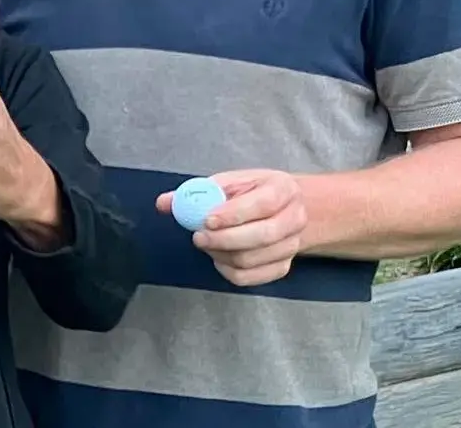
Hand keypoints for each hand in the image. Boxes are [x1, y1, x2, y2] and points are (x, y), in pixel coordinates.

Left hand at [157, 168, 308, 285]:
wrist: (286, 209)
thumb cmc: (253, 192)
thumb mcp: (230, 182)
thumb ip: (198, 191)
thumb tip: (165, 203)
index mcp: (283, 189)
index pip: (262, 204)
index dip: (233, 214)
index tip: (207, 220)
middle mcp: (294, 218)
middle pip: (262, 236)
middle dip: (224, 239)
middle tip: (198, 237)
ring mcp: (292, 246)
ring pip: (253, 259)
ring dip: (222, 254)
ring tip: (205, 243)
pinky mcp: (283, 266)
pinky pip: (252, 277)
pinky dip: (229, 271)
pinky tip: (217, 258)